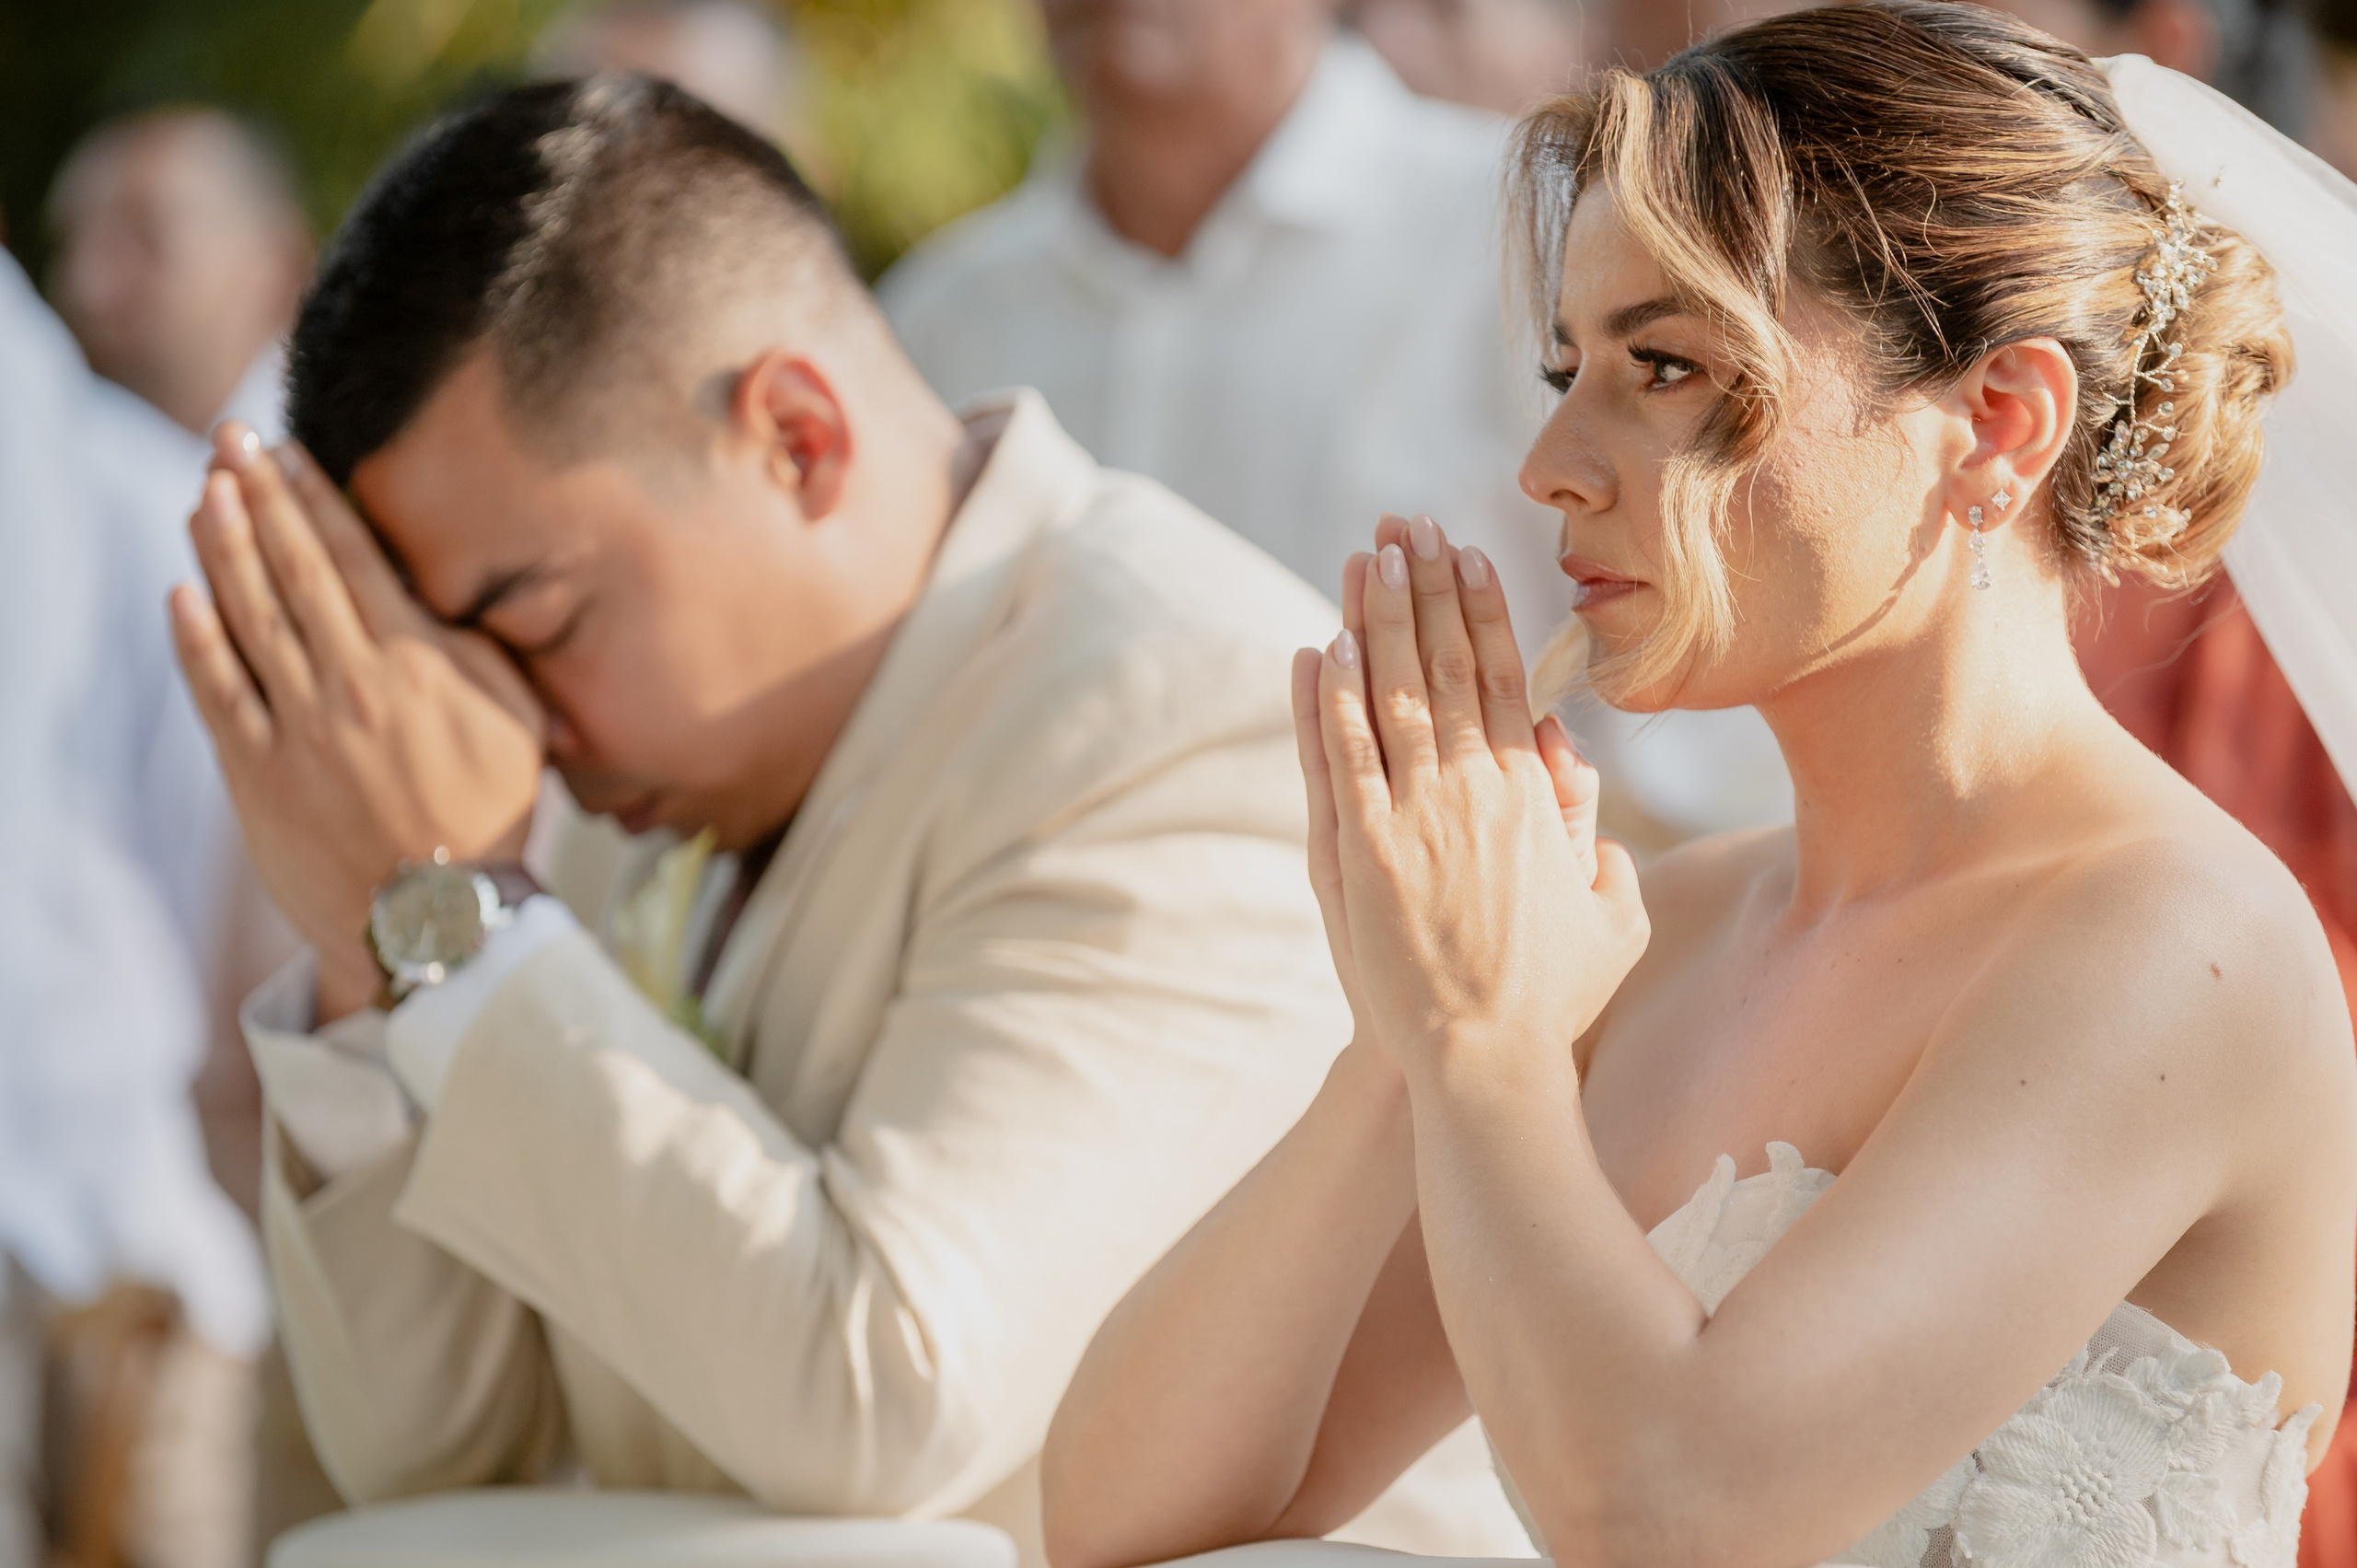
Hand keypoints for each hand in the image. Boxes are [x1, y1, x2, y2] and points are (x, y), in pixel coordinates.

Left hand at [168, 424, 545, 1019]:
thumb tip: (447, 591)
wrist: (439, 918)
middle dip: (257, 498)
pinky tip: (183, 592)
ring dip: (220, 549)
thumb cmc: (491, 815)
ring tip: (203, 493)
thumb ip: (481, 650)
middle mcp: (352, 684)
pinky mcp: (259, 773)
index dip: (312, 499)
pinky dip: (198, 639)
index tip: (286, 452)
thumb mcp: (519, 720)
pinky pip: (218, 691)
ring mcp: (300, 728)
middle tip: (228, 441)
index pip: (354, 559)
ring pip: (249, 618)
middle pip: (293, 571)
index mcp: (418, 664)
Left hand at [1302, 513, 1645, 1079]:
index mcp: (1532, 795)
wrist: (1487, 1061)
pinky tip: (1320, 648)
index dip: (1479, 607)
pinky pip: (1341, 759)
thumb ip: (1595, 835)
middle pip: (1440, 664)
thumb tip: (1563, 761)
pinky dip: (1329, 701)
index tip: (1464, 553)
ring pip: (1388, 696)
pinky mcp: (1361, 854)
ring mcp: (1412, 820)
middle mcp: (1472, 791)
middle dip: (1421, 586)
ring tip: (1363, 557)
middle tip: (1405, 523)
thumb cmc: (1555, 996)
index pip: (1501, 676)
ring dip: (1371, 620)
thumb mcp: (1611, 910)